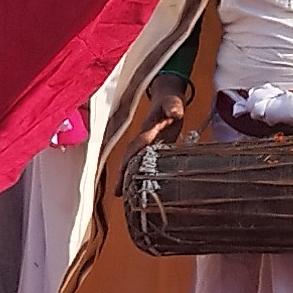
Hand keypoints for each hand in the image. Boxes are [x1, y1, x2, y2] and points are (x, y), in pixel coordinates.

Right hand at [113, 74, 192, 193]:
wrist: (166, 97)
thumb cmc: (170, 101)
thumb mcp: (173, 102)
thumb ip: (173, 106)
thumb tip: (175, 112)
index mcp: (147, 128)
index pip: (137, 145)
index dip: (130, 158)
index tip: (124, 171)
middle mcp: (143, 138)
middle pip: (129, 158)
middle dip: (122, 174)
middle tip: (117, 192)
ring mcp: (146, 143)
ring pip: (132, 161)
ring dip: (126, 177)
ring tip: (121, 195)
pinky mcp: (152, 147)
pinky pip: (141, 162)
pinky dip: (136, 174)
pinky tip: (135, 187)